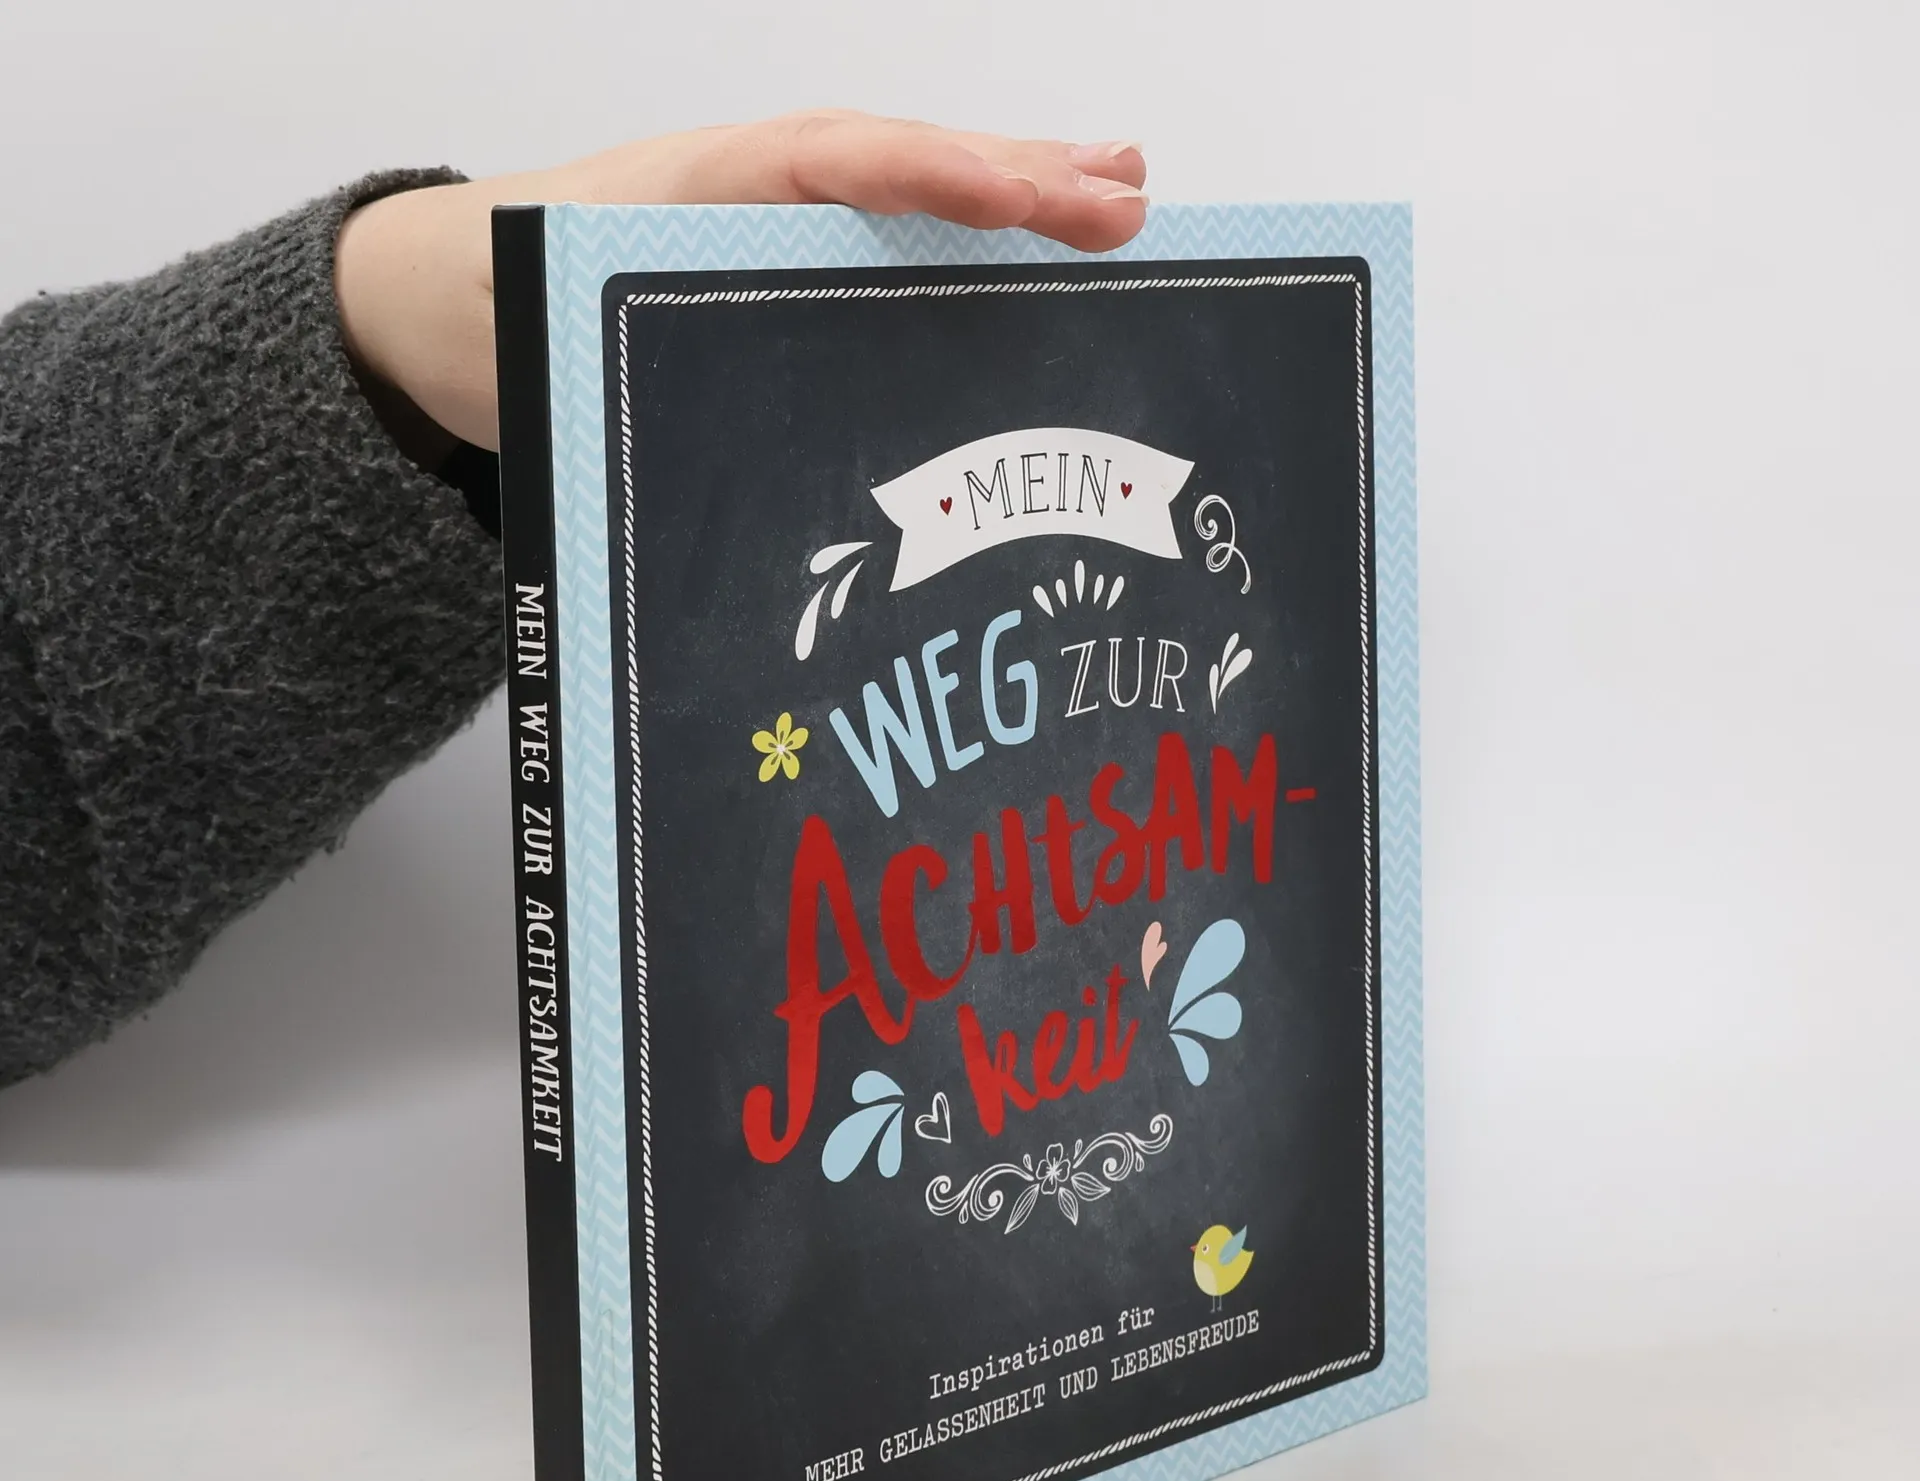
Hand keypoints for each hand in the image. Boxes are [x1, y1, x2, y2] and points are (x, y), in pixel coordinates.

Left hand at [335, 111, 1148, 454]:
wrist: (446, 302)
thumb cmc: (494, 303)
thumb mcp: (521, 320)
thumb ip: (580, 334)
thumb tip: (649, 386)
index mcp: (695, 190)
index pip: (831, 163)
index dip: (928, 176)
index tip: (1016, 195)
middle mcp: (755, 196)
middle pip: (902, 167)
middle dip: (1016, 179)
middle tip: (1125, 201)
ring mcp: (779, 227)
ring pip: (911, 200)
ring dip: (1017, 196)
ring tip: (1122, 193)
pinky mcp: (788, 273)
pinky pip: (891, 244)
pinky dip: (970, 239)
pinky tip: (1036, 250)